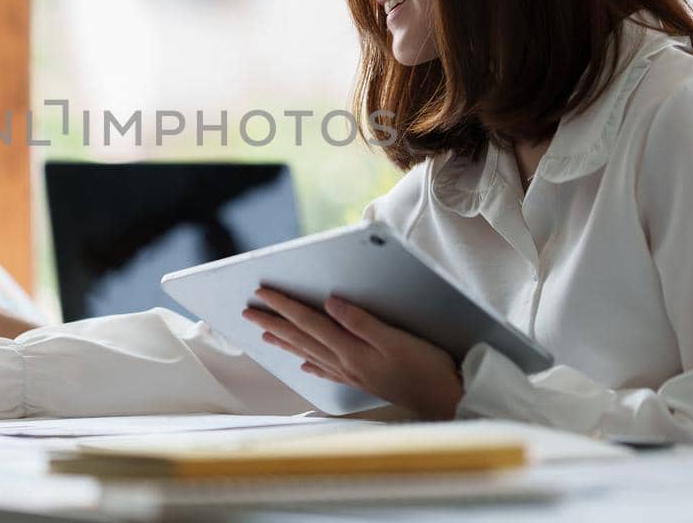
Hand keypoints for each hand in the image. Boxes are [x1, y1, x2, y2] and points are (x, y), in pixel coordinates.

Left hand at [241, 287, 463, 419]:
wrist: (444, 400)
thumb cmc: (425, 368)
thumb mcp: (396, 339)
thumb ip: (361, 321)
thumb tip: (330, 301)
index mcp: (350, 349)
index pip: (308, 321)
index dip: (283, 305)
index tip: (262, 292)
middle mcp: (344, 363)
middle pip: (300, 338)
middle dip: (272, 322)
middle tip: (248, 312)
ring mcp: (351, 374)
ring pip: (307, 354)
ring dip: (284, 342)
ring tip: (263, 333)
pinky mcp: (361, 380)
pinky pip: (325, 370)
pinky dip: (310, 364)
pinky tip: (303, 365)